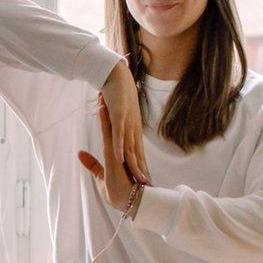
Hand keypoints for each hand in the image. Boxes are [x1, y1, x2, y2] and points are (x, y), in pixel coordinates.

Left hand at [78, 98, 140, 212]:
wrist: (132, 202)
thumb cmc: (119, 192)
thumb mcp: (102, 176)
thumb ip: (92, 164)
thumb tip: (80, 153)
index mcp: (119, 153)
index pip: (112, 132)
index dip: (108, 118)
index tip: (104, 103)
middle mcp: (121, 149)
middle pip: (113, 125)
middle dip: (108, 109)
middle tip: (103, 92)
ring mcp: (120, 151)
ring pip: (111, 126)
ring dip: (106, 111)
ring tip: (101, 94)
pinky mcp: (116, 156)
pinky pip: (110, 135)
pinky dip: (106, 121)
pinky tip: (102, 109)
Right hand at [102, 60, 149, 184]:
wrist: (117, 74)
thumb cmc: (117, 94)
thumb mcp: (117, 116)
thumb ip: (115, 130)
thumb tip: (117, 137)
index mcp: (132, 129)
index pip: (138, 153)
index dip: (142, 168)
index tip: (146, 182)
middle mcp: (132, 128)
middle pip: (137, 155)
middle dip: (142, 172)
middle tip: (148, 188)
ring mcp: (126, 123)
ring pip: (130, 148)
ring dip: (135, 164)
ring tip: (139, 180)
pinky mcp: (119, 117)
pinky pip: (118, 134)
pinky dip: (119, 147)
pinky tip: (120, 159)